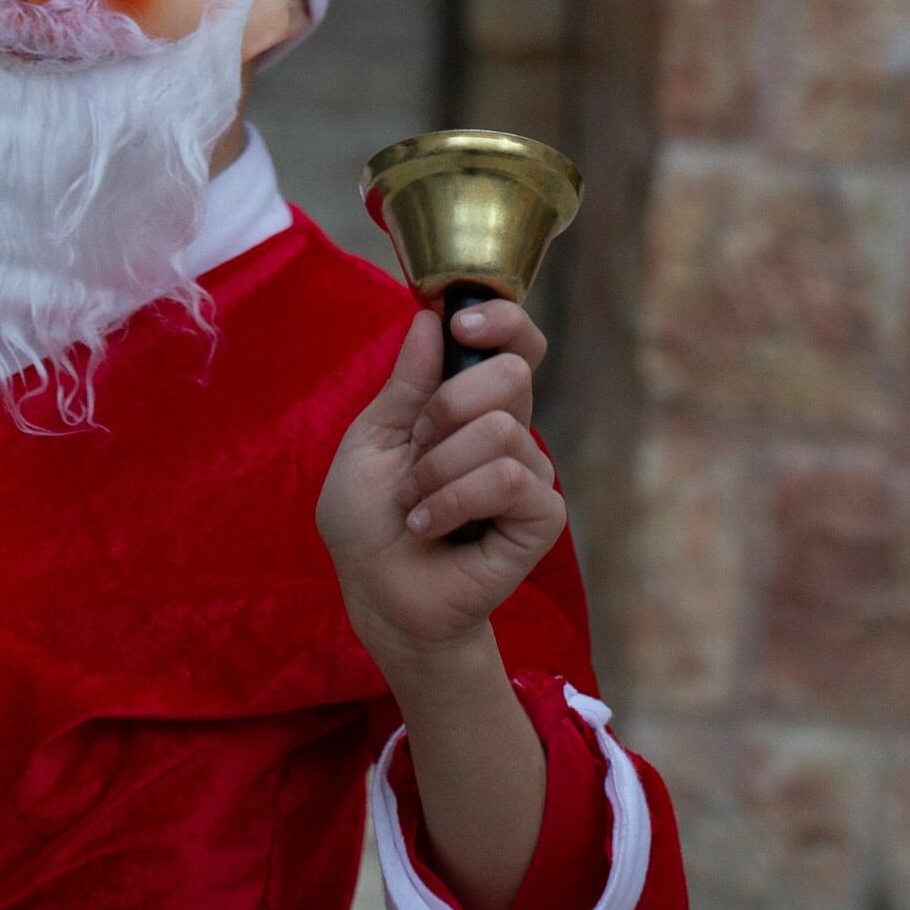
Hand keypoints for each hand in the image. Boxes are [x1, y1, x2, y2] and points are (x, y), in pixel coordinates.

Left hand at [316, 295, 562, 673]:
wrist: (377, 594)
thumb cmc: (369, 521)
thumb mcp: (372, 439)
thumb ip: (405, 382)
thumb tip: (430, 315)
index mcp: (472, 406)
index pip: (516, 344)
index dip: (502, 320)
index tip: (460, 325)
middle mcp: (510, 434)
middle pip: (512, 373)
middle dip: (447, 405)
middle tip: (416, 448)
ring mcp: (529, 477)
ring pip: (500, 429)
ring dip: (437, 468)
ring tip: (415, 504)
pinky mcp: (540, 520)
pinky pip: (508, 479)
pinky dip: (453, 501)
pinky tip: (430, 527)